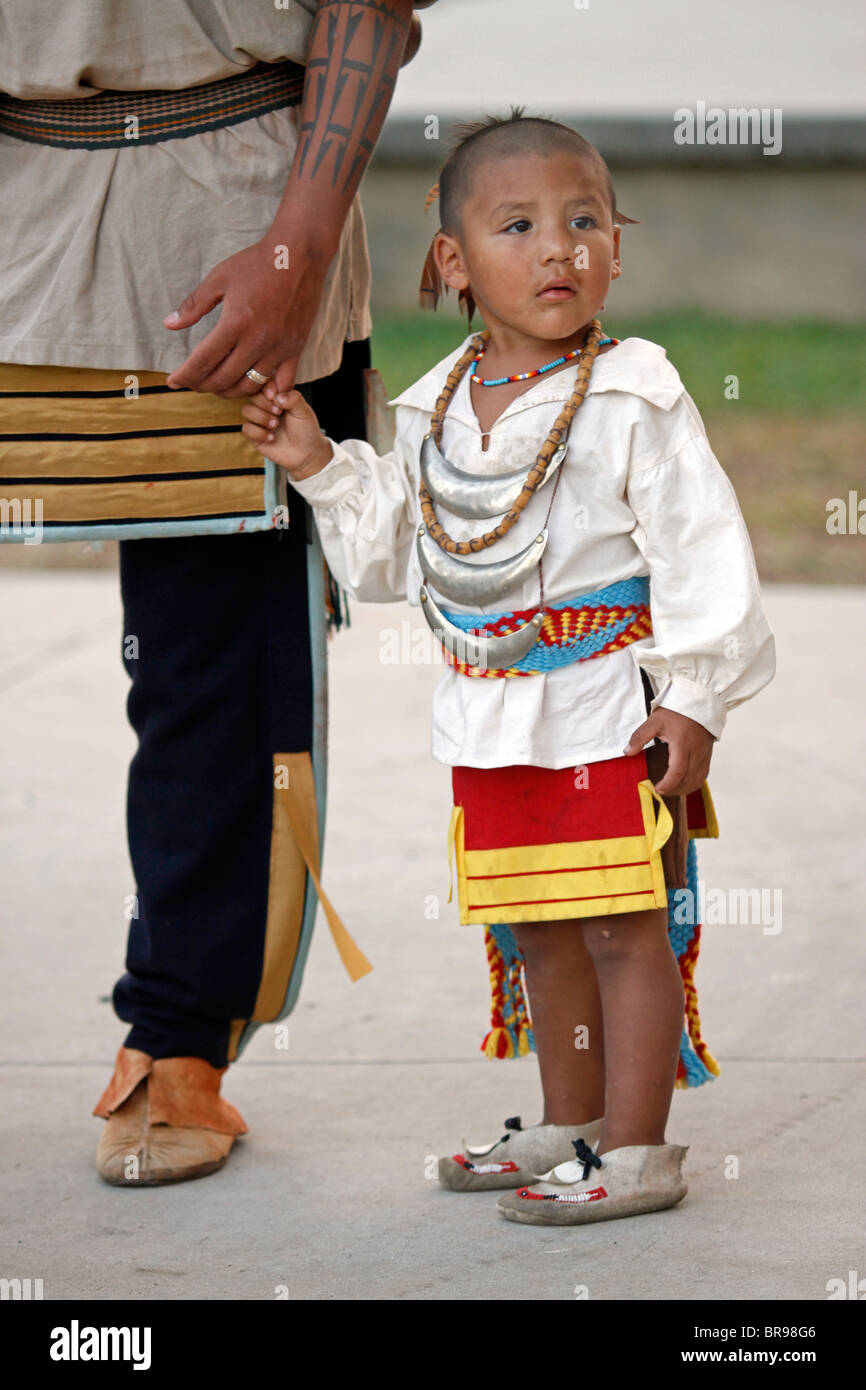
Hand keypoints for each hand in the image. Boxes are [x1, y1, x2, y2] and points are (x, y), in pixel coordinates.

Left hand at [162, 232, 334, 398]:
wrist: (299, 255)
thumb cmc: (257, 263)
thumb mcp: (219, 278)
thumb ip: (194, 305)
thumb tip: (169, 324)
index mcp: (235, 323)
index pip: (203, 362)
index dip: (185, 376)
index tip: (173, 381)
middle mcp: (257, 341)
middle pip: (223, 379)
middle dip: (202, 385)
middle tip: (193, 382)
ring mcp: (279, 348)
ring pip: (250, 386)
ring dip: (229, 391)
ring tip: (218, 386)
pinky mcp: (296, 349)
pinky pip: (283, 383)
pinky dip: (268, 392)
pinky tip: (256, 388)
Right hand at [241, 388, 332, 479]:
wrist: (306, 454)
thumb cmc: (306, 430)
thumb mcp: (304, 411)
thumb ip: (293, 398)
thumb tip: (277, 396)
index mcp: (278, 397)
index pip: (264, 384)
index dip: (266, 388)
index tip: (274, 397)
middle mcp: (266, 406)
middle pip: (252, 395)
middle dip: (264, 403)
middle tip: (279, 413)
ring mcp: (259, 421)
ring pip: (246, 410)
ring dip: (261, 418)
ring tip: (275, 426)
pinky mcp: (254, 436)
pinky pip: (246, 428)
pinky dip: (259, 433)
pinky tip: (271, 438)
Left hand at [623, 707, 713, 795]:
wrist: (698, 701)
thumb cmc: (676, 711)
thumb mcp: (654, 721)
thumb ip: (640, 737)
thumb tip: (627, 752)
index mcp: (683, 744)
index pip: (678, 771)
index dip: (668, 784)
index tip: (657, 788)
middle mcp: (696, 751)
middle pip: (688, 779)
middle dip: (674, 790)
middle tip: (660, 791)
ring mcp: (704, 754)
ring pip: (698, 780)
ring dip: (684, 789)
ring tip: (670, 790)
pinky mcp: (708, 754)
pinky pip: (704, 775)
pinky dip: (694, 783)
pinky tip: (683, 784)